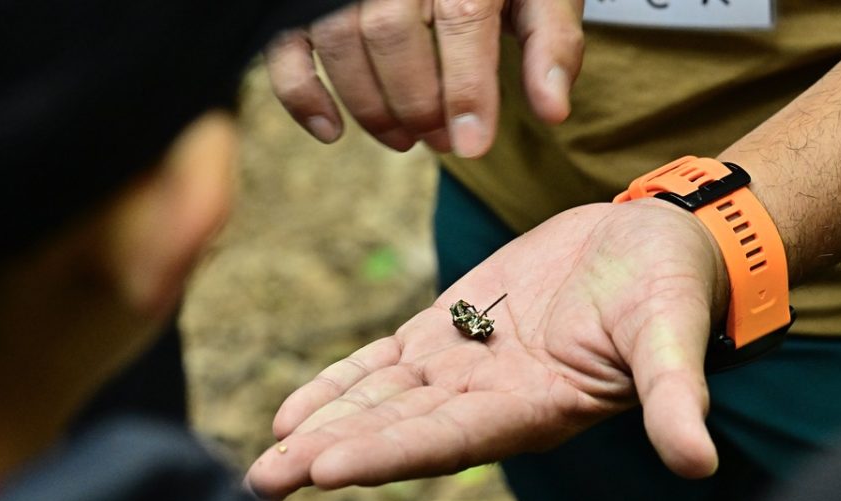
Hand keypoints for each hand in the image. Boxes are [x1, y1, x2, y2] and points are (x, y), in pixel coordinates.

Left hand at [246, 199, 728, 500]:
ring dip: (320, 427)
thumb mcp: (673, 337)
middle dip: (328, 456)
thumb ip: (673, 398)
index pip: (446, 440)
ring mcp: (462, 367)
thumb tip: (699, 462)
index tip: (324, 470)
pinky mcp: (449, 329)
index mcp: (531, 410)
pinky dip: (339, 383)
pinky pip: (382, 363)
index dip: (385, 453)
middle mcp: (486, 401)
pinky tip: (292, 410)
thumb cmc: (670, 290)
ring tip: (264, 458)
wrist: (653, 244)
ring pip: (378, 402)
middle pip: (395, 432)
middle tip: (262, 485)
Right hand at [265, 0, 583, 157]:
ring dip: (370, 107)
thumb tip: (553, 109)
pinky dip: (301, 95)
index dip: (465, 88)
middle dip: (417, 103)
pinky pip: (287, 48)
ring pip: (340, 43)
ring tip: (403, 140)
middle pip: (392, 35)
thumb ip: (551, 42)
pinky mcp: (303, 4)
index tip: (472, 146)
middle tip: (441, 141)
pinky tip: (331, 131)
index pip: (462, 19)